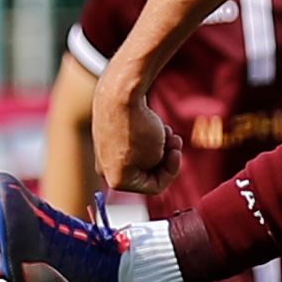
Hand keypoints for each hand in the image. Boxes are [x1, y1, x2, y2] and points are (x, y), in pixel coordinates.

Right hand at [92, 76, 172, 193]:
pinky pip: (131, 142)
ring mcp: (104, 151)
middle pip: (146, 171)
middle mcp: (106, 168)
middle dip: (164, 156)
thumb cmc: (138, 127)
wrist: (120, 94)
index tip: (177, 153)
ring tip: (167, 130)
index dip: (171, 171)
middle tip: (176, 141)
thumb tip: (152, 160)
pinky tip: (156, 123)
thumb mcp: (157, 155)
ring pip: (140, 155)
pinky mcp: (106, 134)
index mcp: (117, 181)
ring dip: (158, 145)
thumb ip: (156, 166)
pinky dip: (146, 136)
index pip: (153, 186)